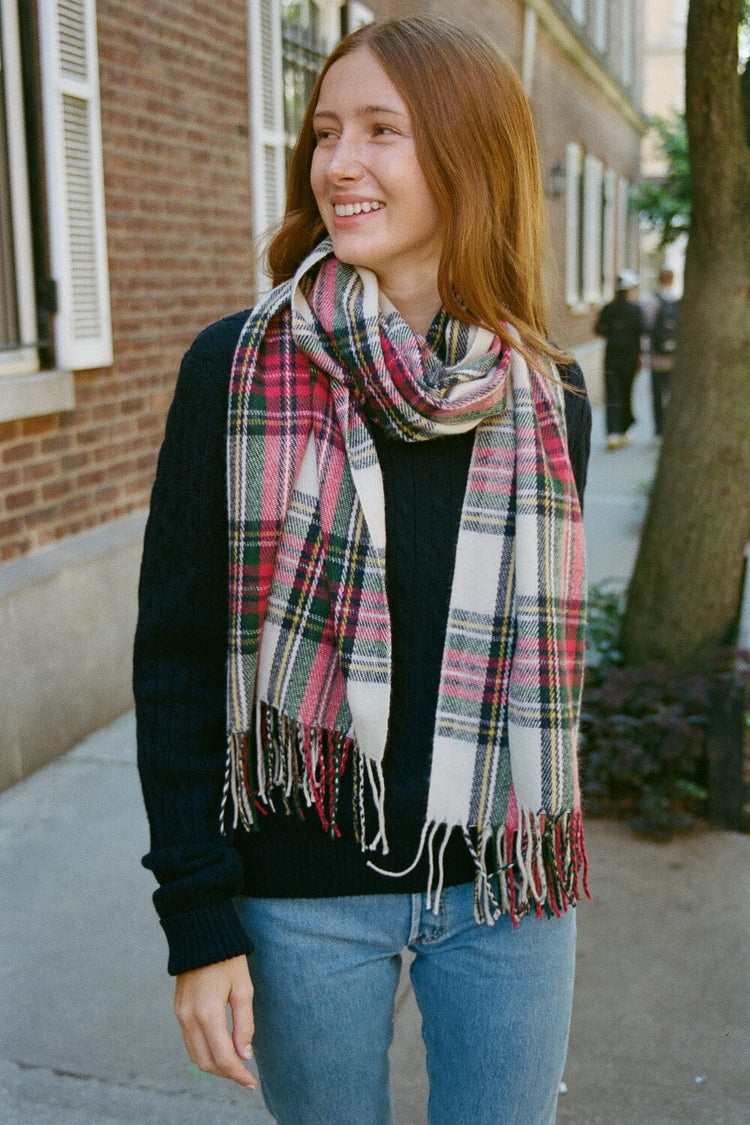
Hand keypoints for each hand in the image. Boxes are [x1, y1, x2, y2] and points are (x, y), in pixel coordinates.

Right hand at [174, 955, 257, 1088]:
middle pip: (206, 1062)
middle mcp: (189, 1018)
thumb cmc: (228, 958)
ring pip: (195, 1055)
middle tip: (246, 1075)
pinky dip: (204, 1051)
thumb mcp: (243, 988)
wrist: (201, 934)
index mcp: (208, 1013)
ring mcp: (180, 1015)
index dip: (238, 1074)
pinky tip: (220, 1048)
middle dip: (227, 1073)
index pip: (223, 1057)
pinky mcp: (178, 1010)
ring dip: (215, 1065)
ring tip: (235, 1065)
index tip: (252, 1083)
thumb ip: (244, 1024)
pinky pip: (189, 1041)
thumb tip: (245, 1055)